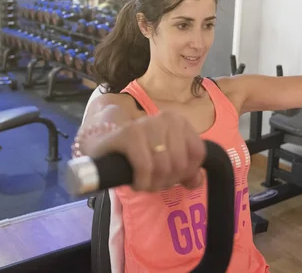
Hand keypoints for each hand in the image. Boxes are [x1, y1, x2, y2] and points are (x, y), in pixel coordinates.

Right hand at [72, 110, 205, 191]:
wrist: (104, 144)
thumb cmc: (140, 153)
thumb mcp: (167, 161)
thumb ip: (187, 171)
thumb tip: (197, 180)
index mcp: (179, 122)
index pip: (198, 153)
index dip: (187, 172)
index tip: (172, 176)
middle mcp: (165, 118)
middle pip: (180, 163)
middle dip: (167, 180)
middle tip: (153, 181)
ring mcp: (146, 124)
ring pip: (163, 166)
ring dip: (153, 183)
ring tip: (144, 182)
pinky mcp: (127, 134)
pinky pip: (145, 166)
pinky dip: (142, 182)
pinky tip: (136, 183)